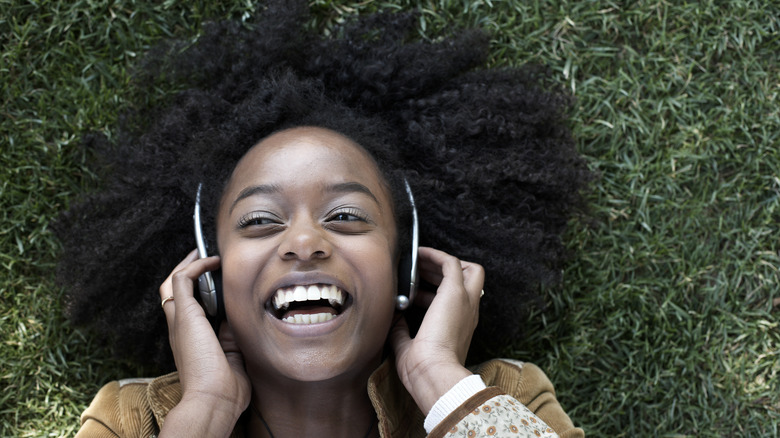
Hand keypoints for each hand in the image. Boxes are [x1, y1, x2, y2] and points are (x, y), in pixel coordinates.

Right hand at [158, 250, 249, 435]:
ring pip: (171, 282)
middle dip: (188, 272)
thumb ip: (231, 336)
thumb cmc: (225, 389)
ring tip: (205, 252)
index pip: (186, 308)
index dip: (198, 291)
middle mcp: (179, 329)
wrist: (214, 400)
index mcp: (189, 340)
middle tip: (206, 258)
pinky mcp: (184, 315)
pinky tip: (212, 260)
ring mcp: (179, 321)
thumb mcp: (232, 356)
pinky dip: (196, 265)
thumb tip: (236, 317)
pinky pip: (182, 279)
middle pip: (172, 292)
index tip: (215, 279)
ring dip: (188, 264)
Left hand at [389, 247, 484, 413]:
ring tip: (418, 260)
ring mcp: (465, 302)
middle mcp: (468, 313)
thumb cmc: (423, 370)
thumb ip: (401, 331)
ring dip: (440, 262)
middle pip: (470, 280)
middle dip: (443, 272)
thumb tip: (394, 317)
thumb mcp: (408, 348)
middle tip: (419, 273)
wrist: (434, 374)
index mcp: (461, 328)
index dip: (433, 293)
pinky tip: (419, 253)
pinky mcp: (455, 292)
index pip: (456, 301)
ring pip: (466, 268)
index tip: (414, 294)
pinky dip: (435, 255)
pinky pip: (450, 262)